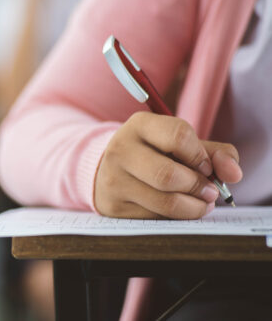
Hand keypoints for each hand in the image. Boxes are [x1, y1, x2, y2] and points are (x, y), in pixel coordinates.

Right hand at [95, 112, 241, 218]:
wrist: (110, 169)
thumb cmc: (155, 154)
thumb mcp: (181, 145)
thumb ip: (214, 154)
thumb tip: (234, 174)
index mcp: (139, 125)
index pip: (178, 136)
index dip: (200, 156)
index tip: (206, 167)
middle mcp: (120, 150)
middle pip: (168, 175)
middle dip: (198, 187)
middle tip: (210, 192)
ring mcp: (113, 179)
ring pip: (164, 202)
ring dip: (193, 208)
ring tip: (200, 204)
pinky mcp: (113, 206)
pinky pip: (155, 218)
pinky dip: (175, 218)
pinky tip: (177, 210)